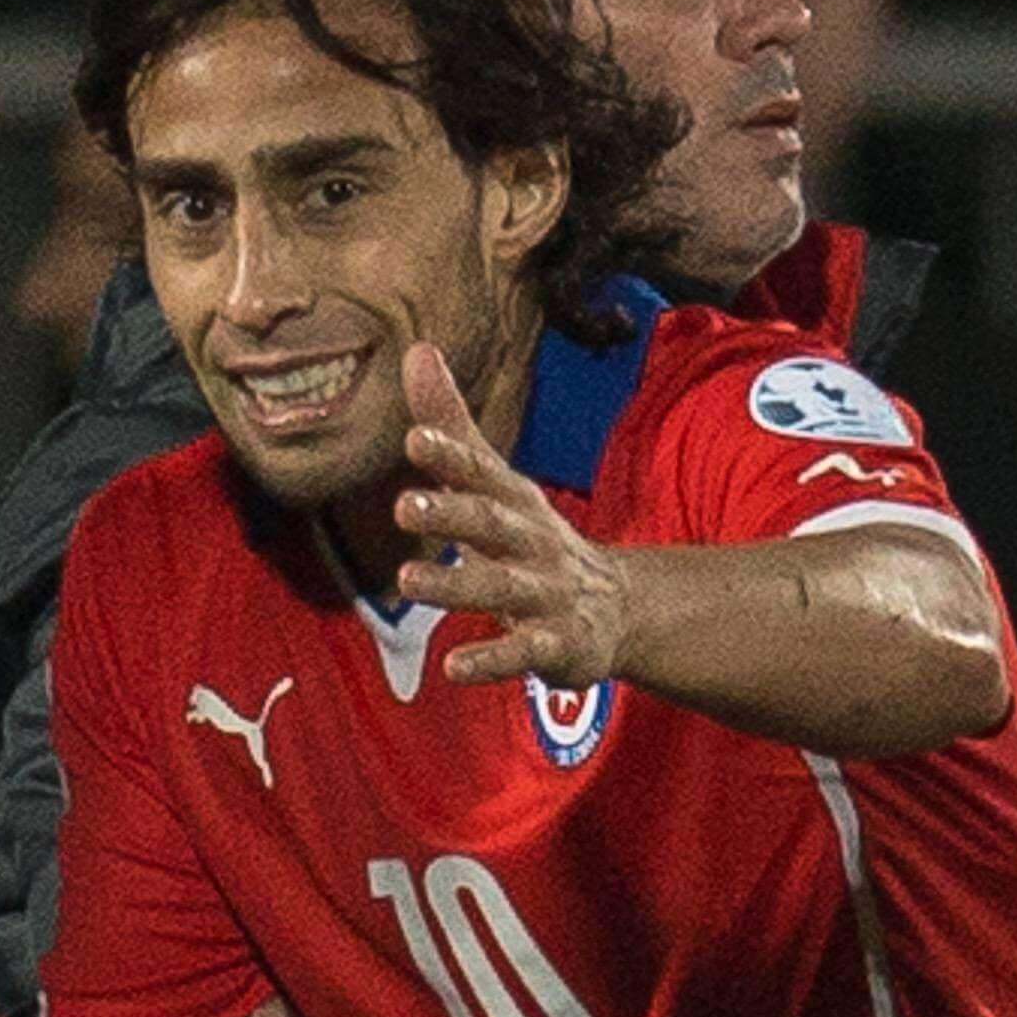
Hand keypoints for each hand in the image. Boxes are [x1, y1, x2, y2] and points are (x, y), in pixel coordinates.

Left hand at [389, 342, 630, 689]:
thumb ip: (453, 424)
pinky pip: (522, 653)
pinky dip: (491, 660)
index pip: (482, 471)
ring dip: (457, 584)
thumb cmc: (531, 537)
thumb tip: (416, 348)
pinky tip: (453, 668)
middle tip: (403, 505)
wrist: (613, 608)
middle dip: (453, 513)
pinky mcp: (555, 644)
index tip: (414, 436)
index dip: (451, 455)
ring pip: (502, 587)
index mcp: (514, 500)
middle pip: (492, 524)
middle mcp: (531, 542)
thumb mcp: (495, 481)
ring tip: (406, 580)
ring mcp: (546, 594)